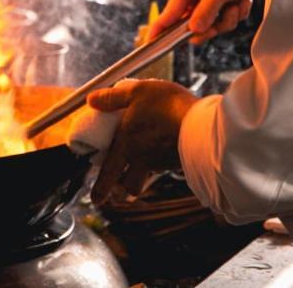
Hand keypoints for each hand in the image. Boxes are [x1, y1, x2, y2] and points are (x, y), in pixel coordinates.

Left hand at [88, 79, 197, 204]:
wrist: (201, 123)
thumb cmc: (167, 107)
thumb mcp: (136, 92)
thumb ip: (113, 98)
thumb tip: (91, 100)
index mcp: (125, 144)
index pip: (107, 174)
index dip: (100, 190)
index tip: (96, 199)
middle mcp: (141, 159)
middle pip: (127, 187)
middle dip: (119, 193)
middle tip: (115, 196)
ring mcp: (160, 163)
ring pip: (146, 181)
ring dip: (139, 182)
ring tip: (137, 177)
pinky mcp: (178, 161)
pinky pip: (165, 169)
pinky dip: (161, 167)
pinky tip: (163, 154)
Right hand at [149, 0, 272, 43]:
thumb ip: (205, 11)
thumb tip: (193, 30)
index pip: (170, 12)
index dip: (160, 27)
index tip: (151, 41)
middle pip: (193, 24)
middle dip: (213, 24)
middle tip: (225, 16)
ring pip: (212, 24)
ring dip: (228, 17)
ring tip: (238, 3)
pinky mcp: (220, 2)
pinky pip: (224, 19)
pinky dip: (236, 13)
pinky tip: (243, 0)